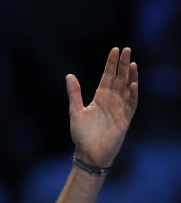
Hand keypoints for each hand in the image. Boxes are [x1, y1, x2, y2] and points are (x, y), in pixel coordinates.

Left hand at [66, 47, 138, 167]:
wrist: (88, 153)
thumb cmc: (81, 134)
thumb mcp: (75, 111)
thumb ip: (74, 94)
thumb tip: (69, 75)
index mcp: (100, 97)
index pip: (108, 76)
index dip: (112, 64)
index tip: (115, 50)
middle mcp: (112, 100)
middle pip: (119, 78)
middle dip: (123, 64)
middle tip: (126, 49)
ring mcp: (120, 108)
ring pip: (128, 88)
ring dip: (131, 76)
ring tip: (132, 63)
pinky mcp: (125, 119)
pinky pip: (131, 104)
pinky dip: (133, 94)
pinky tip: (133, 84)